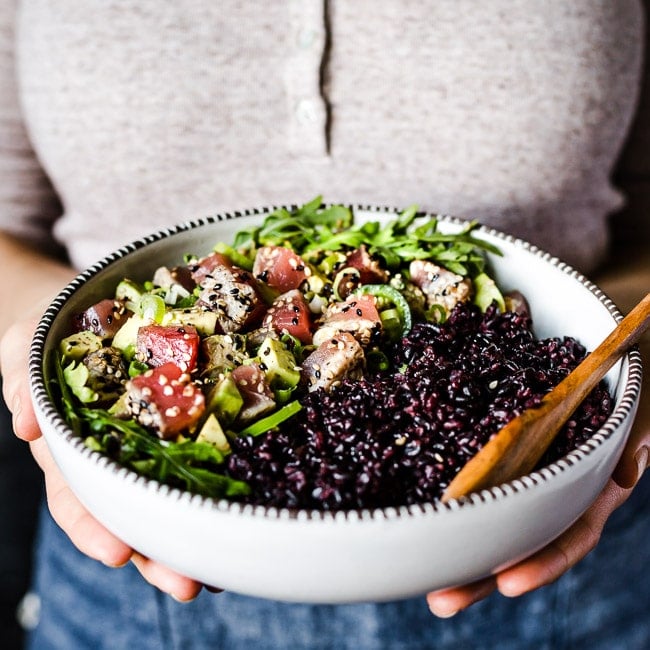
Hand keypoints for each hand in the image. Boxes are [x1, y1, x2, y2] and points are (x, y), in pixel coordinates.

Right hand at [1, 314, 205, 601]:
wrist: (96, 308)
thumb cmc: (54, 333)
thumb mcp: (26, 346)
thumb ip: (22, 379)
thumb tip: (27, 424)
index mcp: (74, 446)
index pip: (77, 496)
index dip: (93, 528)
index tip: (118, 553)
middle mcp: (117, 454)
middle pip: (134, 511)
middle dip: (156, 552)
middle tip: (187, 583)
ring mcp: (157, 440)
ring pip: (173, 494)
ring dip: (194, 532)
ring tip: (223, 567)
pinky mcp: (192, 419)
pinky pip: (206, 452)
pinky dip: (222, 484)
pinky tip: (244, 515)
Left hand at [427, 326, 648, 617]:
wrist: (608, 342)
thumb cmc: (627, 373)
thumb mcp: (641, 402)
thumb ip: (635, 436)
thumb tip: (622, 472)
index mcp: (591, 483)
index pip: (570, 533)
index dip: (544, 561)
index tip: (509, 582)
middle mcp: (554, 483)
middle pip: (518, 535)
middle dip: (482, 572)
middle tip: (441, 599)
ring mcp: (525, 464)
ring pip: (491, 508)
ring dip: (457, 538)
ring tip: (419, 568)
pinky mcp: (499, 442)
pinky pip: (475, 469)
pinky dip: (451, 489)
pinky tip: (419, 506)